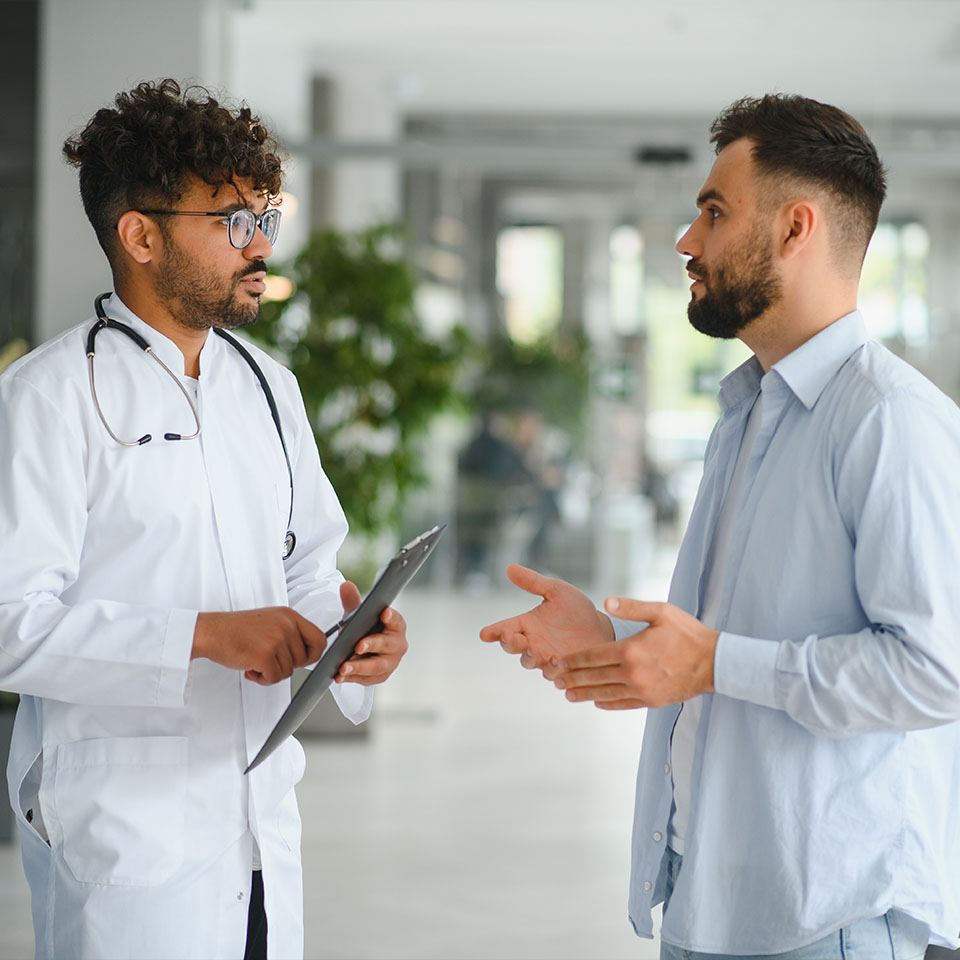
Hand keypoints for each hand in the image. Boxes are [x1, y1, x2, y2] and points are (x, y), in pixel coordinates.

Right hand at [193, 607, 326, 684]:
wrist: (212, 631)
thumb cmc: (237, 629)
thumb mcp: (270, 621)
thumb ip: (290, 633)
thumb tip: (308, 655)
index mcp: (290, 616)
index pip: (320, 639)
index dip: (313, 655)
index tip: (301, 660)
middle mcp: (286, 625)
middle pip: (303, 660)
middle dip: (287, 666)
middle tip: (269, 662)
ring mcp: (276, 639)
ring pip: (288, 671)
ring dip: (271, 673)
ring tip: (255, 663)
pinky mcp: (265, 654)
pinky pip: (274, 678)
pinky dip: (262, 679)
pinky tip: (250, 669)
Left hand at [334, 581, 407, 685]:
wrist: (365, 650)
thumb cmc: (367, 630)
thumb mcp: (359, 616)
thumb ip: (353, 602)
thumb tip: (345, 585)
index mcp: (396, 627)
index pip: (397, 621)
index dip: (392, 618)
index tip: (384, 613)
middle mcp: (397, 645)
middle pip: (387, 645)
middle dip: (372, 645)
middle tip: (358, 645)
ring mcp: (389, 663)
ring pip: (377, 666)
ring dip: (359, 667)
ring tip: (344, 667)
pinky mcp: (379, 677)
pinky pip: (366, 679)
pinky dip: (352, 678)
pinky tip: (340, 676)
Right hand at [479, 564, 613, 676]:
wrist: (603, 630)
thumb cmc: (577, 610)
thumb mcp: (556, 591)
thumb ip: (533, 582)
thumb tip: (509, 567)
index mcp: (528, 624)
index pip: (505, 628)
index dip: (493, 631)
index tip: (484, 634)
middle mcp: (533, 643)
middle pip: (513, 647)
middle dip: (510, 643)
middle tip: (509, 637)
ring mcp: (546, 659)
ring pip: (531, 662)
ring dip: (532, 657)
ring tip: (538, 650)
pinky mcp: (563, 671)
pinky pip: (554, 675)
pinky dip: (554, 670)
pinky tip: (559, 662)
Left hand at [555, 598, 717, 709]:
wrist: (714, 663)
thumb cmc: (688, 633)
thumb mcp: (661, 612)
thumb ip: (630, 608)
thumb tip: (606, 602)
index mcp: (630, 650)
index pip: (592, 656)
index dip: (573, 660)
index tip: (558, 662)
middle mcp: (632, 673)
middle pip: (594, 677)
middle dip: (572, 678)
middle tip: (555, 680)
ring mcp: (641, 690)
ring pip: (605, 693)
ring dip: (585, 694)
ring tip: (568, 695)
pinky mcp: (651, 701)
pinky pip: (623, 704)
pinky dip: (607, 703)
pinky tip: (597, 701)